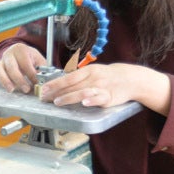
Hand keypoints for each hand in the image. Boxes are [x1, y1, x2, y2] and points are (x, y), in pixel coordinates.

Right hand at [0, 43, 45, 93]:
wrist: (21, 52)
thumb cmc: (31, 59)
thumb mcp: (39, 61)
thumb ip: (42, 70)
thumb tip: (46, 81)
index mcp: (21, 49)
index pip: (25, 64)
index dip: (32, 75)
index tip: (37, 84)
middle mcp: (9, 53)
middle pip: (11, 66)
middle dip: (19, 79)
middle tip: (26, 89)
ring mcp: (0, 59)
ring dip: (5, 80)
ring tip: (11, 89)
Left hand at [37, 63, 170, 113]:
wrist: (130, 79)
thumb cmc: (107, 76)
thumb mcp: (92, 72)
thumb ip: (77, 78)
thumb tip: (59, 84)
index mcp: (88, 71)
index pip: (67, 77)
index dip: (54, 83)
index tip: (43, 89)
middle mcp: (93, 78)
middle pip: (72, 86)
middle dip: (56, 93)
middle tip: (44, 98)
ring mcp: (101, 87)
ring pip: (82, 92)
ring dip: (69, 97)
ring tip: (58, 102)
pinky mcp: (109, 97)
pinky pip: (99, 98)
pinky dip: (92, 100)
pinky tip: (85, 102)